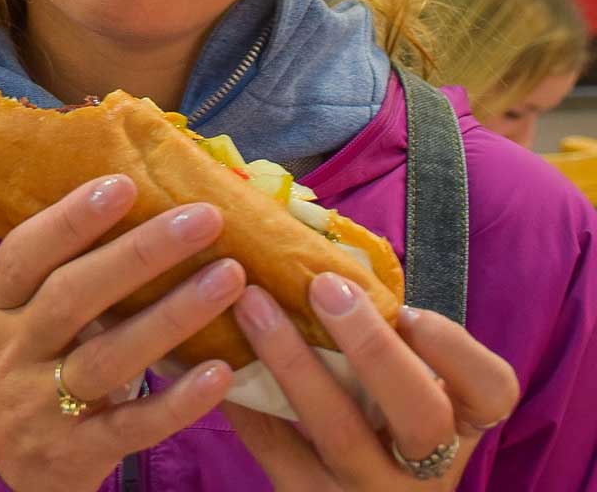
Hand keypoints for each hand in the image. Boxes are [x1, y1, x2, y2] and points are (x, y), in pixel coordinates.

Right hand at [0, 174, 245, 491]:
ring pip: (109, 357)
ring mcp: (42, 406)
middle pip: (74, 296)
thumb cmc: (16, 364)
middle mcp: (14, 351)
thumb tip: (133, 196)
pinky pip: (130, 426)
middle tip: (204, 218)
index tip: (123, 184)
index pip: (25, 253)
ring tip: (230, 277)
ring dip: (173, 315)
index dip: (70, 218)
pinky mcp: (74, 454)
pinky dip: (176, 401)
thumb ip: (56, 269)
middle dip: (141, 253)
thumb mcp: (11, 314)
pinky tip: (219, 373)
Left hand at [224, 275, 519, 490]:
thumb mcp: (398, 381)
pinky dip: (246, 401)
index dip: (455, 350)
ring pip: (340, 434)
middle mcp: (425, 468)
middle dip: (371, 345)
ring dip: (292, 360)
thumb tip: (316, 239)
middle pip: (419, 414)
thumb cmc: (371, 411)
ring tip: (251, 304)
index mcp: (457, 423)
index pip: (491, 391)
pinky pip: (277, 454)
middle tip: (323, 286)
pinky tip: (215, 355)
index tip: (410, 311)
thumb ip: (382, 328)